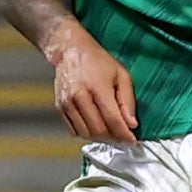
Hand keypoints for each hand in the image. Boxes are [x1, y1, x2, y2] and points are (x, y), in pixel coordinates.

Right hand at [45, 24, 138, 142]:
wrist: (70, 51)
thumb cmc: (98, 61)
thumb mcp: (121, 75)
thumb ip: (128, 101)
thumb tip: (132, 124)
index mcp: (97, 86)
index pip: (112, 119)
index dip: (124, 134)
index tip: (132, 140)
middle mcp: (79, 96)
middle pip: (98, 130)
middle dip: (113, 137)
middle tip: (121, 135)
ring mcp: (67, 103)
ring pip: (85, 133)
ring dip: (100, 137)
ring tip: (109, 131)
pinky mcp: (60, 108)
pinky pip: (74, 130)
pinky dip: (86, 133)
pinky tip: (95, 125)